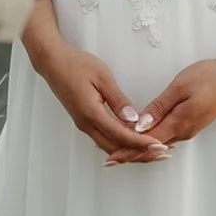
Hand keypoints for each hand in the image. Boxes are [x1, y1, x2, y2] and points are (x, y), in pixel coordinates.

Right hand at [28, 40, 166, 162]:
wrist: (52, 62)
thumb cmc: (76, 64)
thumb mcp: (102, 76)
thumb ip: (118, 99)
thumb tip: (134, 119)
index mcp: (91, 113)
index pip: (121, 135)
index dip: (142, 143)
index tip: (160, 146)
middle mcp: (86, 124)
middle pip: (116, 149)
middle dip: (140, 153)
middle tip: (163, 153)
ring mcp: (84, 124)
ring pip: (110, 146)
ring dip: (131, 150)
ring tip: (153, 149)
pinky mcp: (84, 121)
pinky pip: (104, 139)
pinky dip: (121, 143)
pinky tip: (134, 140)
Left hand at [104, 55, 215, 161]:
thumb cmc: (209, 77)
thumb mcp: (180, 87)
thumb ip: (160, 106)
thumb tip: (141, 125)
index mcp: (179, 123)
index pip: (147, 142)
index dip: (128, 150)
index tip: (111, 158)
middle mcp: (184, 131)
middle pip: (152, 147)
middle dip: (131, 152)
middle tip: (110, 158)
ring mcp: (190, 128)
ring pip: (160, 142)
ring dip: (141, 146)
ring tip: (121, 149)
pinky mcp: (193, 122)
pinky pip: (168, 135)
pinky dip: (152, 139)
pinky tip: (144, 137)